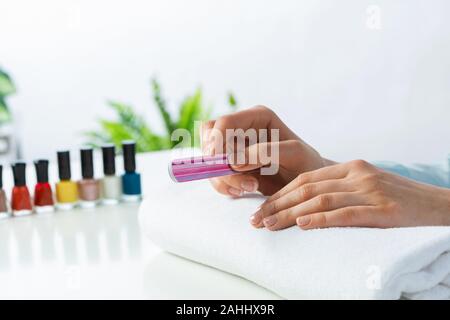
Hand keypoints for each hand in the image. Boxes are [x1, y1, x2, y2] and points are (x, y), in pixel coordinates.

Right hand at [201, 106, 328, 195]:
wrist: (308, 186)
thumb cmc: (306, 165)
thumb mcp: (295, 154)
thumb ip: (265, 152)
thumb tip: (234, 161)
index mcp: (257, 117)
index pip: (225, 122)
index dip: (218, 141)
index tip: (225, 163)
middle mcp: (242, 128)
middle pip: (209, 136)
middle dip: (216, 160)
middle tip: (235, 176)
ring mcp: (234, 147)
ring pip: (208, 157)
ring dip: (222, 176)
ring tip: (248, 187)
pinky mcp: (231, 166)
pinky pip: (214, 174)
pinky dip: (223, 185)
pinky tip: (241, 191)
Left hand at [251, 160, 449, 229]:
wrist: (438, 206)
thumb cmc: (397, 200)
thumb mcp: (365, 187)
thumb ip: (338, 191)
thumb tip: (302, 207)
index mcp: (350, 168)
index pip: (306, 179)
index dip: (280, 194)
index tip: (261, 209)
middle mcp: (357, 175)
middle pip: (307, 188)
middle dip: (277, 205)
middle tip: (256, 220)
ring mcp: (370, 191)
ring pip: (320, 200)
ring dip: (290, 213)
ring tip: (270, 225)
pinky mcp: (383, 210)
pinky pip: (345, 213)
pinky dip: (320, 219)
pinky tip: (302, 225)